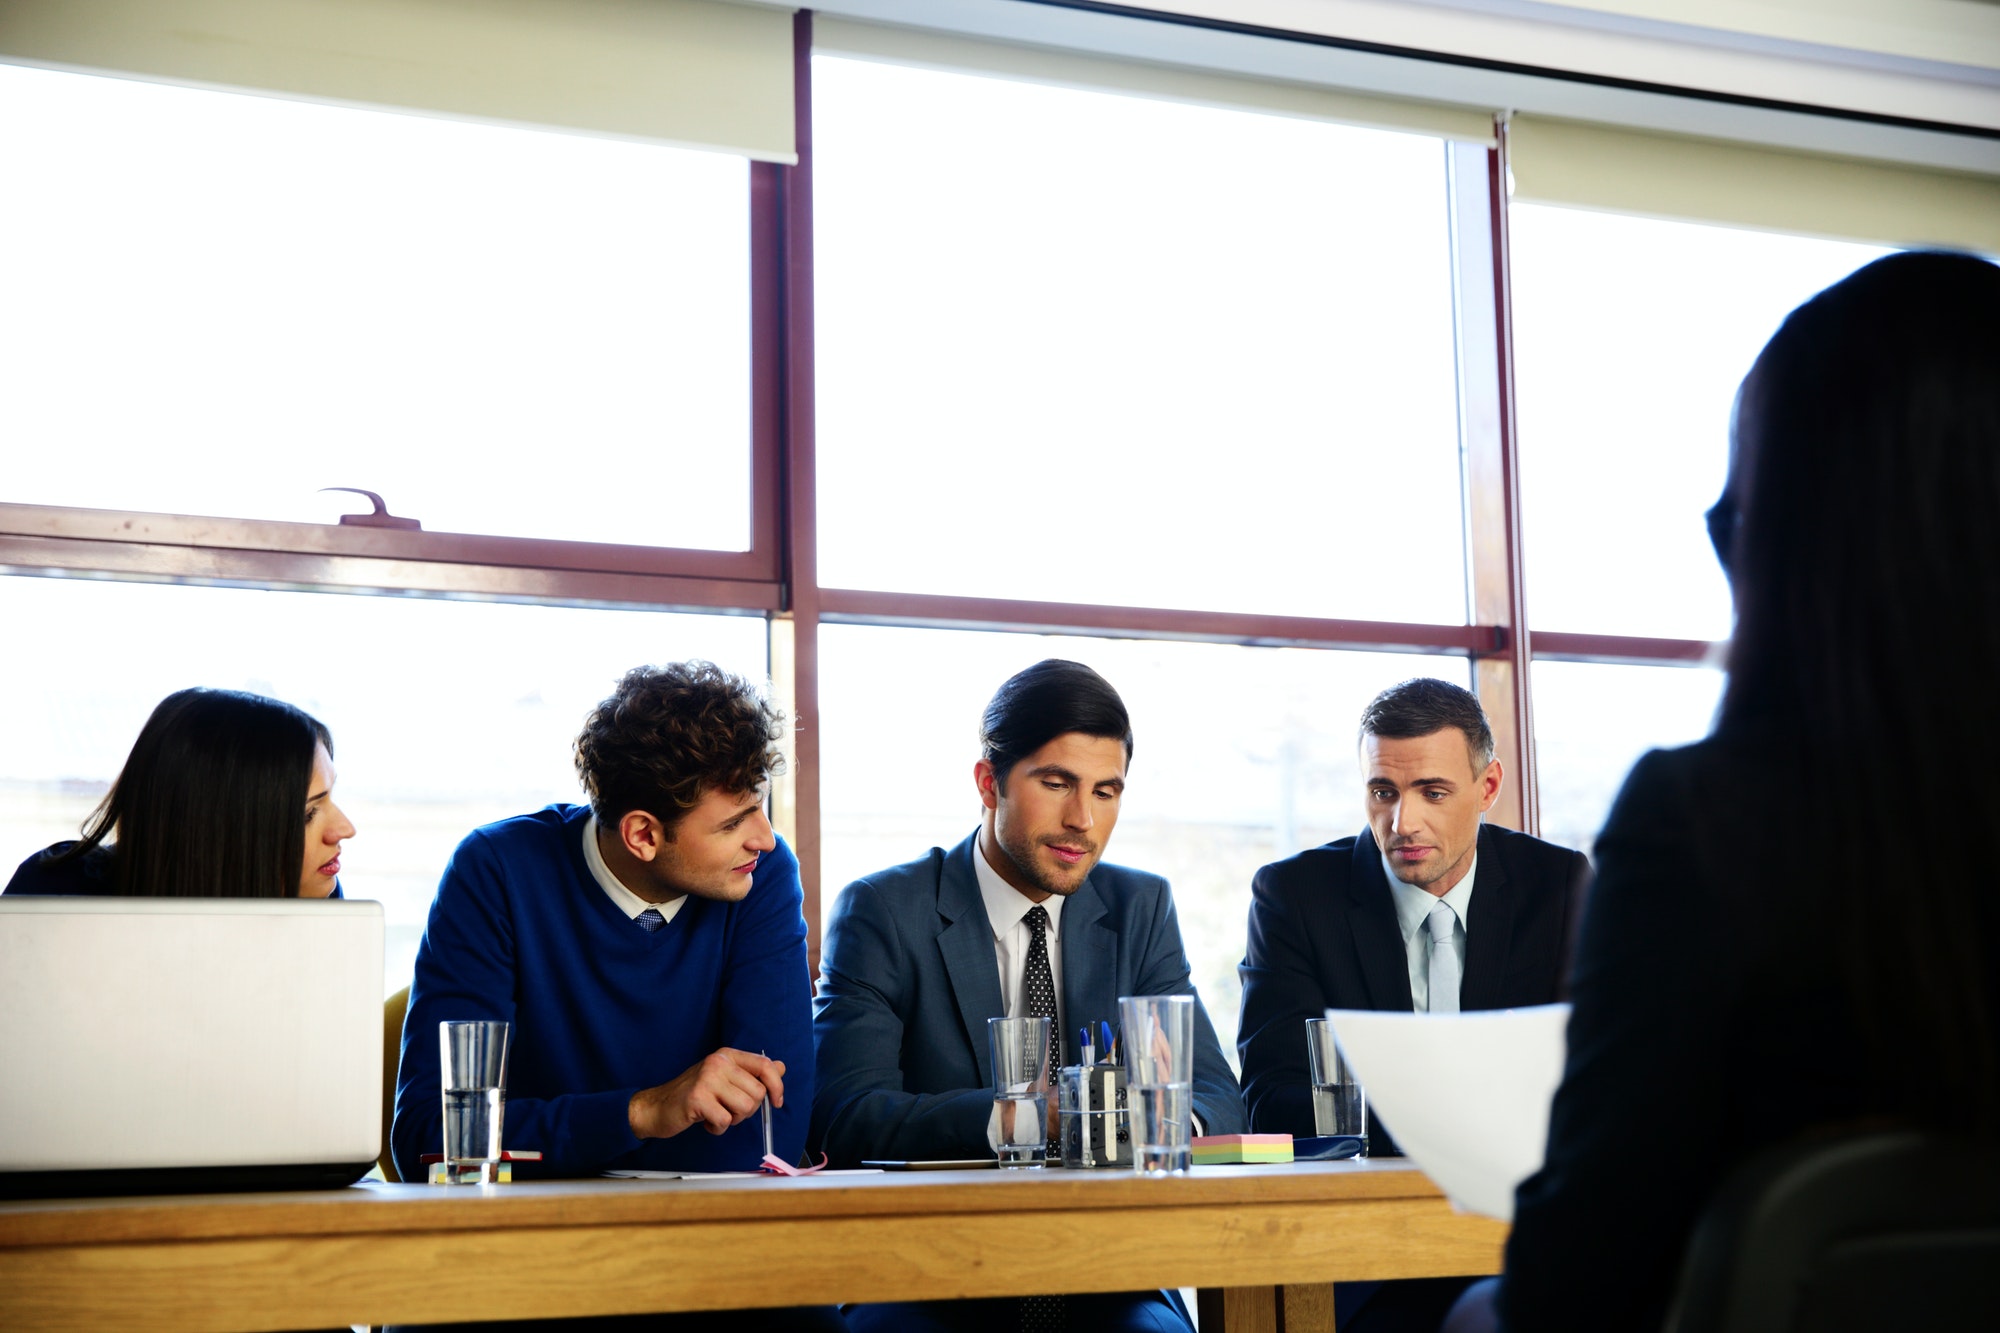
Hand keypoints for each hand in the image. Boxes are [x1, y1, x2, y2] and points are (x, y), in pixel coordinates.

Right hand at [628, 1048, 784, 1138]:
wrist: (656, 1107)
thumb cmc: (693, 1095)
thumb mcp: (724, 1079)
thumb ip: (751, 1073)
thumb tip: (781, 1067)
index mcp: (727, 1055)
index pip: (765, 1065)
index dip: (777, 1086)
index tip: (777, 1102)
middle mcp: (718, 1063)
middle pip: (758, 1093)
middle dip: (747, 1110)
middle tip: (727, 1110)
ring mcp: (707, 1079)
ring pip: (745, 1108)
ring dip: (733, 1120)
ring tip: (716, 1114)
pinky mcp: (698, 1098)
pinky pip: (726, 1121)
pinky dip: (718, 1128)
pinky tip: (705, 1122)